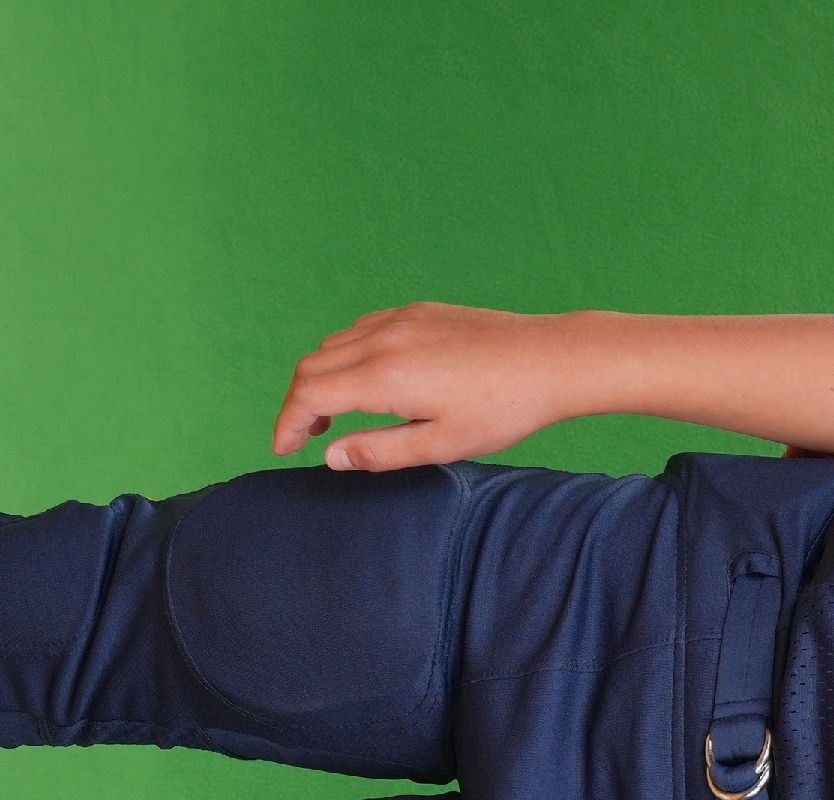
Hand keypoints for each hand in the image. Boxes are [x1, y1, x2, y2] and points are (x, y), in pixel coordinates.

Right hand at [272, 302, 583, 469]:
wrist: (550, 359)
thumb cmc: (503, 409)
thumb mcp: (442, 444)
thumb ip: (381, 452)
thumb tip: (331, 456)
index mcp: (384, 376)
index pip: (310, 396)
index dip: (288, 424)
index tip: (283, 449)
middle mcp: (382, 339)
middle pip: (312, 366)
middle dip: (298, 403)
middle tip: (305, 437)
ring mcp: (399, 319)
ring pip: (333, 345)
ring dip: (321, 378)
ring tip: (334, 415)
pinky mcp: (417, 311)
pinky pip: (362, 330)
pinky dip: (346, 356)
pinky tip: (367, 382)